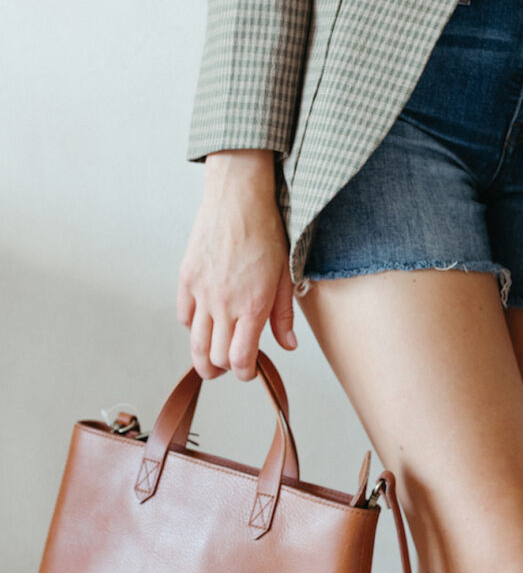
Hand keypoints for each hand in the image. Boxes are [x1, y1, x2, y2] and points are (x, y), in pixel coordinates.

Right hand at [176, 151, 297, 381]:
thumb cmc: (267, 233)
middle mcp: (224, 305)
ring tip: (212, 360)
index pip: (241, 359)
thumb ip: (283, 315)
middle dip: (225, 369)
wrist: (238, 199)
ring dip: (203, 358)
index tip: (250, 370)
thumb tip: (288, 346)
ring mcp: (201, 293)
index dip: (245, 373)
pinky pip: (183, 317)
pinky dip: (192, 326)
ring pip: (195, 343)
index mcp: (253, 306)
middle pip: (216, 358)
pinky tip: (204, 322)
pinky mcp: (186, 279)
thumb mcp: (285, 275)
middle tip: (233, 365)